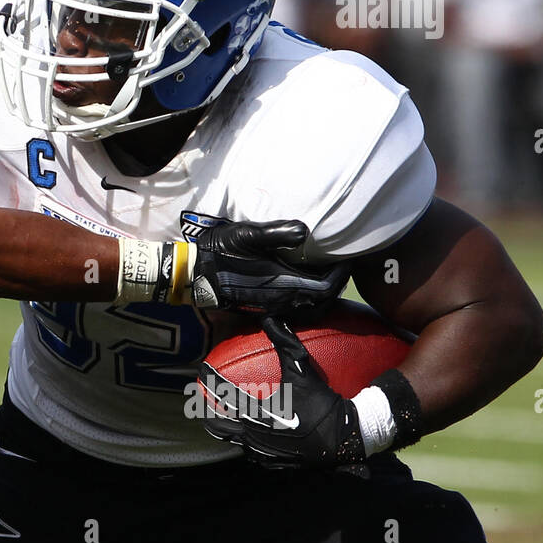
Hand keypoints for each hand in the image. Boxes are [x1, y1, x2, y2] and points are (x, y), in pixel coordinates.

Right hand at [188, 220, 347, 312]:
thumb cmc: (221, 251)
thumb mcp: (247, 234)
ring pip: (311, 307)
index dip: (342, 274)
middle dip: (337, 283)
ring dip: (325, 294)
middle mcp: (283, 300)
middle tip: (342, 264)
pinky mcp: (265, 308)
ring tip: (328, 274)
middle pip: (323, 299)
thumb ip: (277, 232)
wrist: (195, 273)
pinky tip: (306, 287)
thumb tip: (306, 231)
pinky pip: (297, 311)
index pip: (326, 286)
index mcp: (283, 283)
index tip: (348, 257)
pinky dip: (309, 301)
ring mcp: (274, 307)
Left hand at [201, 315, 365, 467]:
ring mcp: (263, 451)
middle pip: (218, 424)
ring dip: (224, 426)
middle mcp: (254, 434)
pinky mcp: (274, 461)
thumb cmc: (322, 404)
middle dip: (206, 410)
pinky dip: (244, 440)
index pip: (222, 393)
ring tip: (220, 414)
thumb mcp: (302, 371)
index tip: (201, 368)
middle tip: (202, 397)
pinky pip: (251, 452)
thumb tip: (271, 318)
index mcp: (257, 413)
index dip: (209, 378)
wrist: (345, 438)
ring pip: (233, 440)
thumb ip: (285, 343)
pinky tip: (247, 433)